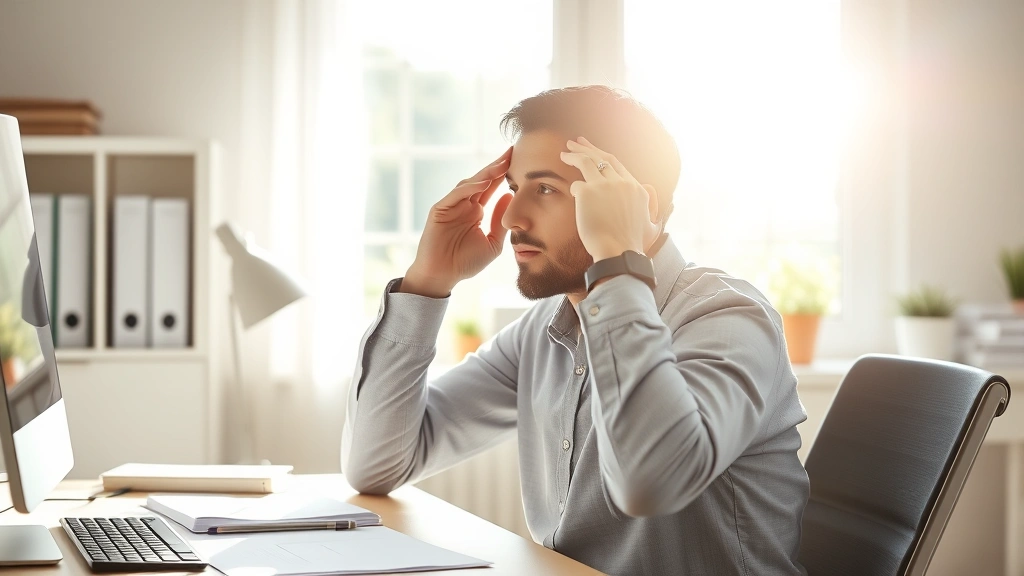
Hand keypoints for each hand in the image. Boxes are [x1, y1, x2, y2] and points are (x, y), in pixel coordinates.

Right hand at [401, 148, 513, 297]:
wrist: (442, 276)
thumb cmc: (464, 263)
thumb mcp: (492, 243)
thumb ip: (500, 222)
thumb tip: (510, 197)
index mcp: (475, 211)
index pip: (491, 188)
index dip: (504, 174)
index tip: (519, 161)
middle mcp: (463, 205)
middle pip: (481, 180)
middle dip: (496, 167)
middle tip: (511, 152)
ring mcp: (450, 206)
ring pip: (468, 184)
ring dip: (484, 174)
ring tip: (501, 164)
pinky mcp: (439, 211)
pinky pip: (454, 196)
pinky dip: (468, 188)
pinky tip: (482, 183)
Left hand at [560, 137, 659, 260]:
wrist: (618, 254)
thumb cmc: (633, 246)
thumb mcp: (653, 226)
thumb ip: (653, 209)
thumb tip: (655, 196)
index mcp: (636, 188)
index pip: (617, 164)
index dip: (603, 155)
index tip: (594, 150)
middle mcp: (622, 182)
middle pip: (602, 157)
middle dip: (587, 147)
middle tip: (575, 142)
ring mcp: (604, 185)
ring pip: (586, 162)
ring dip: (574, 155)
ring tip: (564, 153)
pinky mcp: (588, 192)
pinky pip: (577, 185)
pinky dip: (574, 189)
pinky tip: (571, 192)